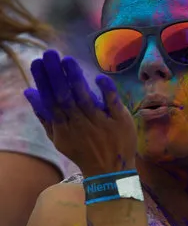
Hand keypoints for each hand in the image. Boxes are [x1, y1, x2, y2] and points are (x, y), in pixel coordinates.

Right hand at [23, 50, 136, 176]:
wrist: (111, 172)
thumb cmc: (83, 150)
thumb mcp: (59, 137)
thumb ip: (45, 116)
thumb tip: (29, 92)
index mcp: (64, 127)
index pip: (50, 101)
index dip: (43, 82)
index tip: (37, 62)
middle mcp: (80, 124)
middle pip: (65, 98)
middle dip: (56, 76)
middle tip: (49, 54)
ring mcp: (101, 122)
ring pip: (86, 99)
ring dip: (76, 79)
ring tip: (68, 60)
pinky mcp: (120, 121)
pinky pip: (112, 104)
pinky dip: (106, 91)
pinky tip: (99, 77)